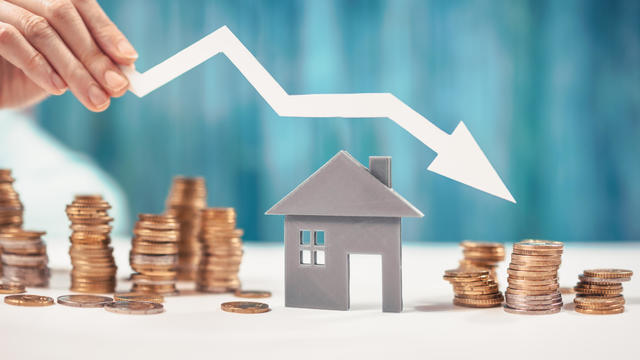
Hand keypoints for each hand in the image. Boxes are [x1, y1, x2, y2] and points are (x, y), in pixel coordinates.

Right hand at [0, 0, 136, 110]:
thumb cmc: (14, 76)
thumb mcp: (57, 70)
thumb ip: (83, 64)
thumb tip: (121, 74)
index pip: (79, 3)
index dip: (106, 30)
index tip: (129, 58)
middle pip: (63, 14)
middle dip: (94, 54)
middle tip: (117, 86)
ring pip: (40, 29)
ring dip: (74, 68)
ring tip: (95, 98)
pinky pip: (9, 39)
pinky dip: (38, 65)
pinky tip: (58, 88)